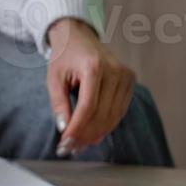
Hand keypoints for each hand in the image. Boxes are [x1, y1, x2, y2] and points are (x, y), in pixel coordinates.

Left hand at [46, 17, 135, 155]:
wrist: (78, 36)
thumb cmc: (64, 57)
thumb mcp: (54, 78)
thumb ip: (59, 104)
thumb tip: (65, 130)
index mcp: (94, 67)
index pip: (88, 107)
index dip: (78, 128)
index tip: (66, 143)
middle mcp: (115, 71)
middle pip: (102, 113)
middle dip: (86, 134)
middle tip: (71, 148)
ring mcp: (126, 75)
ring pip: (114, 115)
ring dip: (97, 133)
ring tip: (80, 145)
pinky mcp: (130, 80)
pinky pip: (120, 110)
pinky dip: (107, 124)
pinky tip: (93, 134)